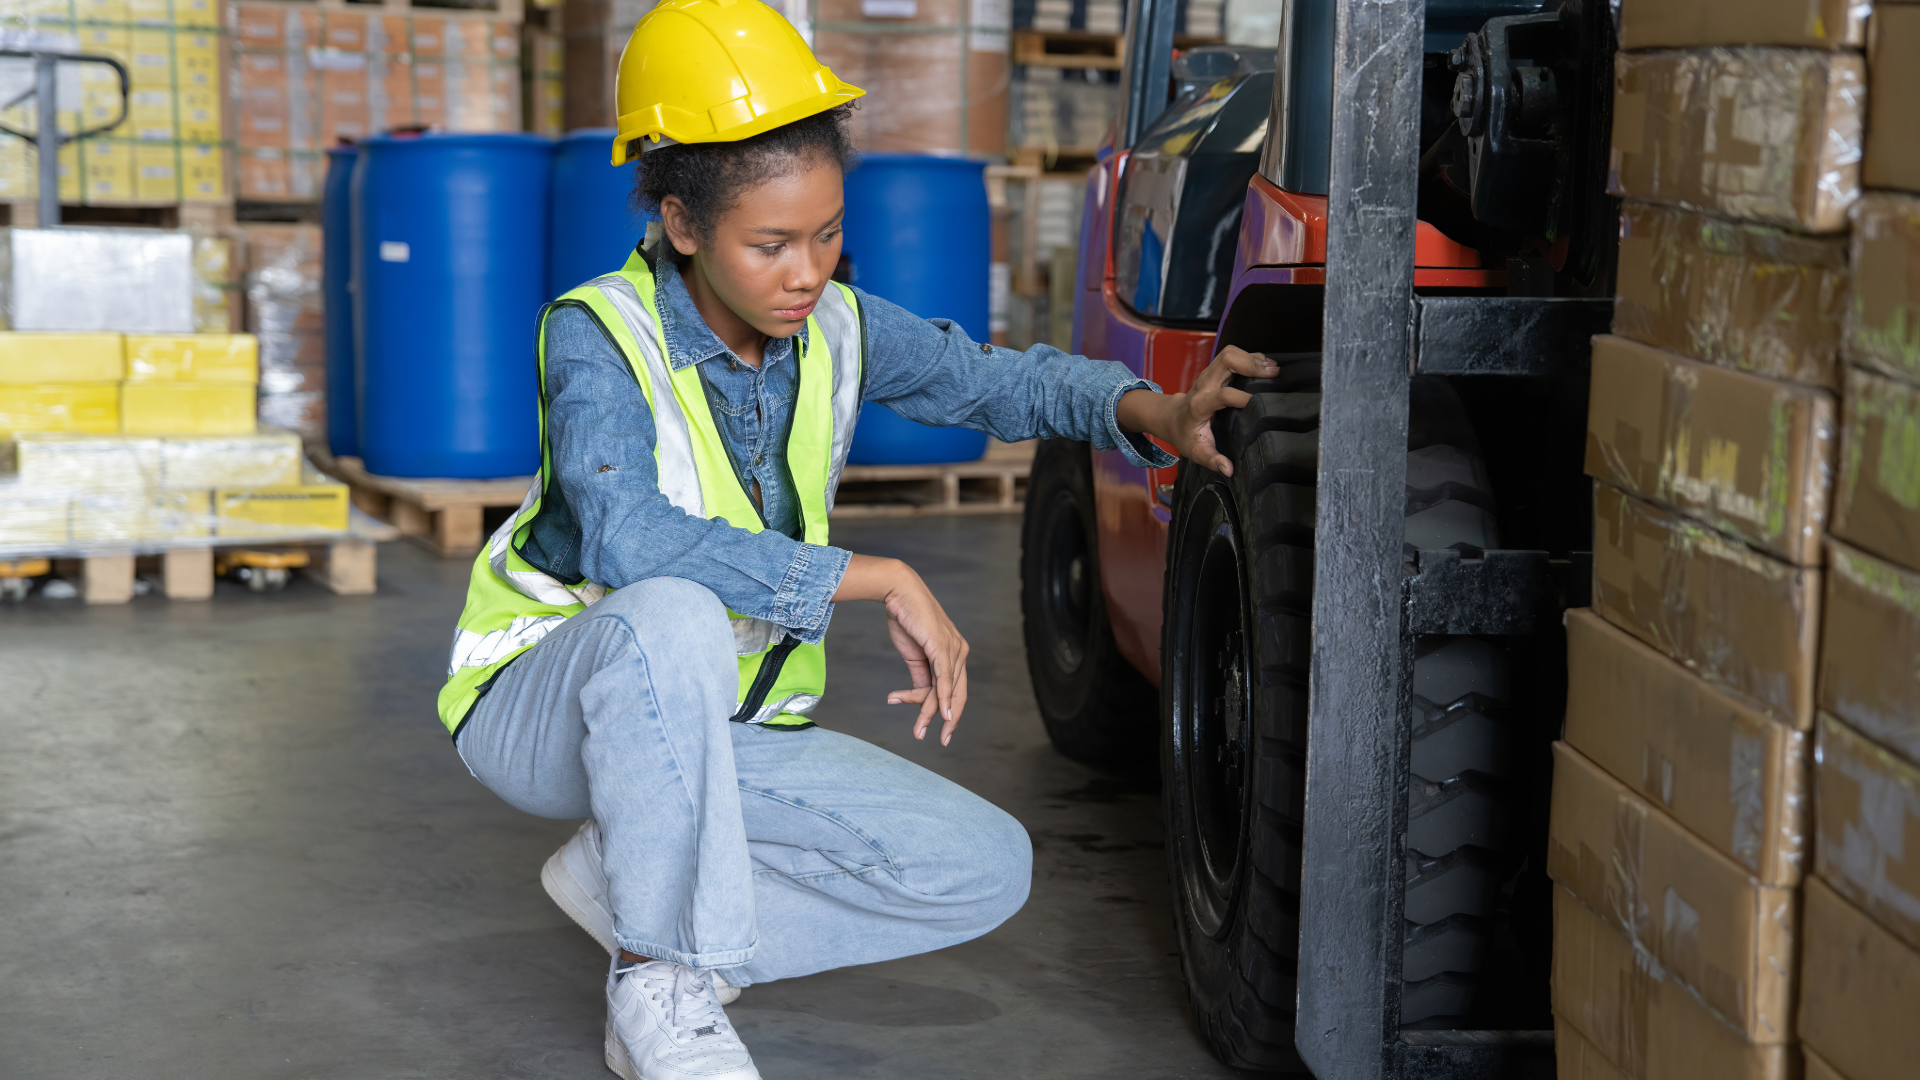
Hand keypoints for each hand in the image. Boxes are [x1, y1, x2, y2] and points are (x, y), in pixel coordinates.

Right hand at [832, 554, 969, 744]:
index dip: (949, 712)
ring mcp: (953, 649)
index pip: (955, 690)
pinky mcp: (942, 646)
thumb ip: (922, 676)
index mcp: (955, 654)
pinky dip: (941, 698)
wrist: (898, 592)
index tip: (938, 730)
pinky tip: (938, 714)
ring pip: (945, 692)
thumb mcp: (914, 654)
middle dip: (949, 721)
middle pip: (958, 696)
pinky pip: (944, 678)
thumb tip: (923, 697)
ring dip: (930, 714)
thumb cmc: (906, 619)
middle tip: (942, 741)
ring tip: (918, 732)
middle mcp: (960, 652)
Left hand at [1115, 345, 1278, 476]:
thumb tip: (1228, 469)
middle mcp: (1205, 384)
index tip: (1257, 403)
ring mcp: (1210, 374)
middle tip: (1273, 373)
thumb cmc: (1185, 435)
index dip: (1240, 397)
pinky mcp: (1216, 370)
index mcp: (1200, 404)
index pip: (1222, 395)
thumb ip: (1211, 460)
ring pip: (1230, 353)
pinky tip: (1265, 366)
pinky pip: (1233, 356)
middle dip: (1250, 363)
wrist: (1171, 417)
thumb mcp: (1195, 451)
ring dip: (1252, 358)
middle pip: (1226, 360)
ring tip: (1273, 368)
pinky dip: (1251, 358)